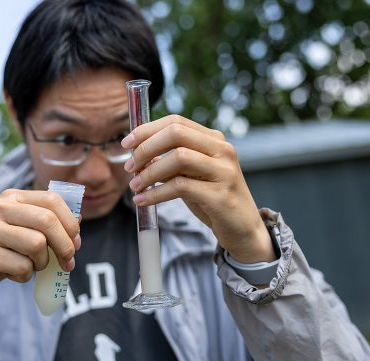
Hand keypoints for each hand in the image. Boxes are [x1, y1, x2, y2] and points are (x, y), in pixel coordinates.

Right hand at [0, 189, 80, 306]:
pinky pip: (22, 266)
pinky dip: (24, 276)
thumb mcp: (23, 231)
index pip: (52, 200)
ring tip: (30, 266)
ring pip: (37, 244)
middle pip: (48, 221)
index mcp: (10, 196)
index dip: (71, 223)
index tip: (77, 242)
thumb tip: (79, 219)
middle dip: (65, 245)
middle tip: (68, 262)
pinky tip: (12, 273)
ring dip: (42, 263)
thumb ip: (47, 223)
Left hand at [121, 114, 274, 262]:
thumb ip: (169, 163)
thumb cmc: (213, 200)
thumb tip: (138, 156)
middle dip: (146, 148)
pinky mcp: (220, 195)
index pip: (176, 122)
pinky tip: (143, 200)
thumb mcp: (190, 176)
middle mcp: (222, 150)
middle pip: (176, 133)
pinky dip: (156, 193)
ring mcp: (224, 171)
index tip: (126, 143)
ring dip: (149, 172)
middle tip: (129, 166)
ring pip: (178, 157)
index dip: (147, 130)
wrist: (242, 229)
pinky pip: (180, 186)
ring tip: (135, 186)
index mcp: (214, 140)